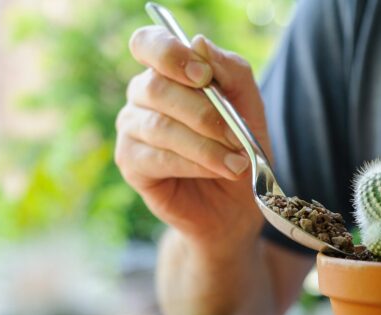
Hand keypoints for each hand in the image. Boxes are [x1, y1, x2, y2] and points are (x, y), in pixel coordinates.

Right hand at [115, 27, 271, 248]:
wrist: (235, 205)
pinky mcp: (130, 163)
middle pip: (157, 87)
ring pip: (159, 126)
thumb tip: (199, 44)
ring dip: (205, 145)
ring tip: (237, 163)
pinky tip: (217, 171)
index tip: (205, 77)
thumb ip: (230, 71)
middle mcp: (142, 95)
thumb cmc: (240, 149)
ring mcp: (131, 129)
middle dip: (204, 113)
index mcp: (168, 72)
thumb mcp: (249, 106)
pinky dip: (193, 164)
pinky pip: (156, 157)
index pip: (150, 44)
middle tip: (237, 136)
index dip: (172, 55)